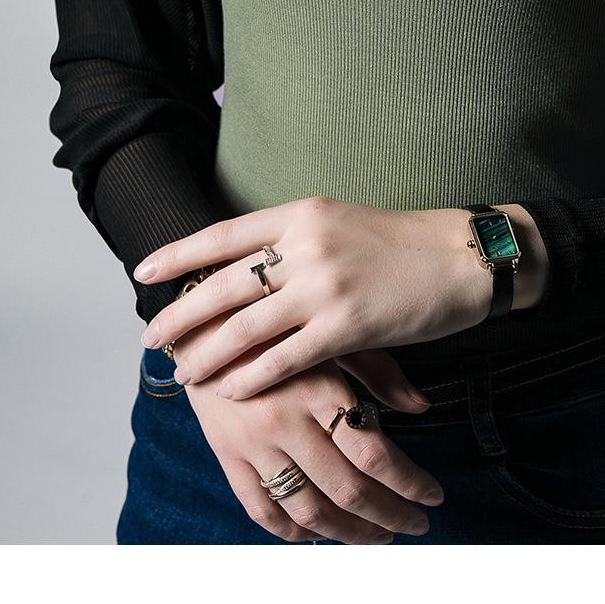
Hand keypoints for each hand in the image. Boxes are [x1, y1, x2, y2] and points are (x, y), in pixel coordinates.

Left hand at [136, 196, 497, 397]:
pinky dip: (252, 377)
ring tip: (181, 372)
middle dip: (182, 313)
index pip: (225, 234)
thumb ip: (295, 240)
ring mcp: (326, 285)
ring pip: (246, 326)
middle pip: (225, 284)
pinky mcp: (347, 326)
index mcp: (302, 213)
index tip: (144, 270)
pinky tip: (231, 390)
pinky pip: (285, 358)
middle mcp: (307, 244)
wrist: (460, 257)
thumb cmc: (401, 243)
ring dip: (207, 353)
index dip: (180, 253)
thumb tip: (247, 266)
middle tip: (151, 338)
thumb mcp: (341, 223)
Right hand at [175, 311, 443, 543]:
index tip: (432, 497)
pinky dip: (294, 531)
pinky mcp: (227, 455)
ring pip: (308, 508)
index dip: (408, 483)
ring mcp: (253, 442)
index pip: (372, 452)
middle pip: (346, 488)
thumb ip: (377, 369)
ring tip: (377, 536)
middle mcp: (285, 418)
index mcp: (318, 384)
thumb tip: (421, 406)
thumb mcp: (331, 328)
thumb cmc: (280, 317)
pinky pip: (261, 509)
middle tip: (416, 524)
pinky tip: (319, 534)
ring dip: (349, 532)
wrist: (204, 314)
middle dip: (390, 515)